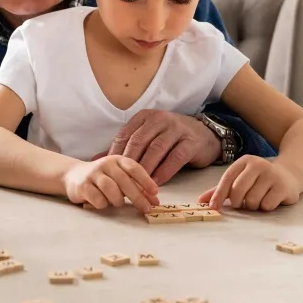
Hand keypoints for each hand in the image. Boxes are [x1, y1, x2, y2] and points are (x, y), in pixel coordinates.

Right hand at [62, 156, 159, 212]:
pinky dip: (103, 204)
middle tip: (146, 208)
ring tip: (118, 203)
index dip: (146, 180)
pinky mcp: (82, 186)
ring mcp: (92, 174)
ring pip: (110, 188)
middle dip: (137, 196)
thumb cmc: (104, 179)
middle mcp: (105, 164)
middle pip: (124, 180)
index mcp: (117, 160)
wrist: (74, 176)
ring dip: (118, 200)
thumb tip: (155, 201)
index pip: (134, 168)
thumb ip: (137, 188)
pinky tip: (103, 203)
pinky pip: (97, 198)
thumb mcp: (121, 178)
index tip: (155, 192)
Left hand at [105, 110, 221, 185]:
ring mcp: (176, 129)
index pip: (125, 135)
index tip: (108, 172)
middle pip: (139, 142)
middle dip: (128, 163)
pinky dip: (164, 171)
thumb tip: (96, 160)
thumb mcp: (147, 138)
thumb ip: (125, 148)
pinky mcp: (190, 141)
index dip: (115, 154)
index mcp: (145, 117)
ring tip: (136, 185)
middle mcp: (160, 119)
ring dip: (145, 168)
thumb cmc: (171, 139)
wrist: (205, 135)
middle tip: (120, 181)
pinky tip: (156, 183)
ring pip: (156, 149)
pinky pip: (175, 157)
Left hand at [198, 156, 300, 210]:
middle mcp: (258, 165)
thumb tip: (200, 201)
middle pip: (238, 191)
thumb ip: (221, 189)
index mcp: (245, 161)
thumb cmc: (259, 179)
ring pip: (252, 201)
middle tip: (243, 202)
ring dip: (253, 206)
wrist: (290, 173)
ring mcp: (272, 175)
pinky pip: (266, 205)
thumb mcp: (240, 179)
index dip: (218, 195)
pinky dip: (266, 207)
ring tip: (260, 198)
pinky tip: (271, 199)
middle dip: (238, 202)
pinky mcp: (284, 187)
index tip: (213, 208)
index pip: (227, 179)